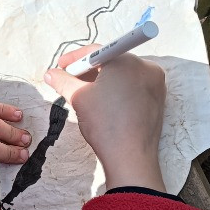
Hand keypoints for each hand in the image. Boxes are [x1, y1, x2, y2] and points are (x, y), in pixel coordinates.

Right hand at [44, 46, 166, 190]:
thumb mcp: (78, 98)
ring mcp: (156, 84)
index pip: (96, 51)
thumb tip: (50, 73)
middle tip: (70, 80)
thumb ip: (62, 81)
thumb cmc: (105, 123)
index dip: (75, 59)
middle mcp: (146, 67)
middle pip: (111, 61)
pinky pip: (133, 86)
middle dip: (89, 70)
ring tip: (85, 93)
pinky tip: (104, 102)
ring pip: (123, 74)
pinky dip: (118, 89)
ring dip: (103, 80)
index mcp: (127, 61)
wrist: (130, 157)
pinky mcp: (159, 99)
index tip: (60, 67)